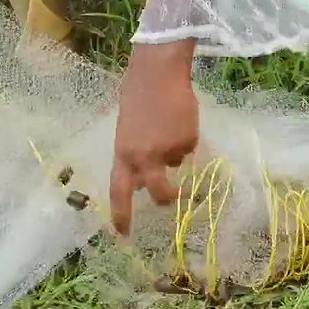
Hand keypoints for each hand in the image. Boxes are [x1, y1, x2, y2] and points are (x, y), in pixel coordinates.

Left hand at [109, 40, 199, 236]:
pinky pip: (189, 146)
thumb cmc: (138, 96)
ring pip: (177, 163)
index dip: (122, 216)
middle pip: (159, 192)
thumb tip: (142, 177)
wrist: (157, 72)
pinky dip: (187, 135)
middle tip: (175, 194)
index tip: (124, 236)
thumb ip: (134, 153)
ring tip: (172, 126)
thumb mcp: (128, 130)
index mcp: (123, 153)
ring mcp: (167, 149)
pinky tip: (179, 116)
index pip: (119, 192)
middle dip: (168, 197)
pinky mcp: (187, 140)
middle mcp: (143, 156)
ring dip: (176, 151)